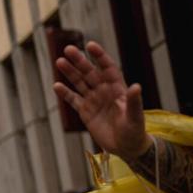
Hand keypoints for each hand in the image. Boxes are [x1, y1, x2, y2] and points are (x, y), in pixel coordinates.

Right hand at [53, 41, 150, 159]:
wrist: (126, 147)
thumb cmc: (135, 131)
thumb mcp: (135, 117)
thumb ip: (134, 101)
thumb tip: (136, 86)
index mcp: (118, 89)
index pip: (108, 68)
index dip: (100, 57)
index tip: (90, 46)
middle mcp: (104, 91)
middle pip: (90, 73)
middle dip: (80, 61)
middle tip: (68, 49)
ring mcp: (94, 101)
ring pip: (80, 83)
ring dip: (70, 73)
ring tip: (59, 62)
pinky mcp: (85, 112)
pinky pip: (73, 100)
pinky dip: (65, 93)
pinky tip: (56, 85)